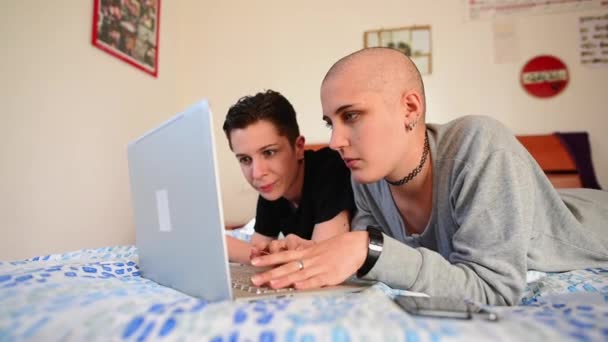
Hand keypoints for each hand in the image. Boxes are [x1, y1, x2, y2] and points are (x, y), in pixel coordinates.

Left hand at [250, 231, 368, 289]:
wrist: (355, 245)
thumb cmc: (335, 248)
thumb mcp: (316, 250)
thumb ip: (303, 256)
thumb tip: (289, 263)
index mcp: (306, 253)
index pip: (283, 256)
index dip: (268, 258)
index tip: (254, 262)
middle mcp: (309, 259)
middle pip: (286, 266)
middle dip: (269, 273)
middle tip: (255, 279)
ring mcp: (319, 267)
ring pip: (299, 274)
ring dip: (284, 279)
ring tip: (271, 284)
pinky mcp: (330, 276)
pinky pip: (316, 280)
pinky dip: (306, 284)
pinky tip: (297, 287)